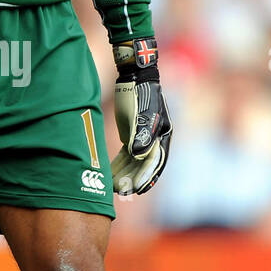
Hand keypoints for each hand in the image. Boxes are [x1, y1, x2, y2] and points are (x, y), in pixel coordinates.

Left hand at [110, 36, 171, 195]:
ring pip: (133, 162)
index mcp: (161, 136)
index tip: (136, 190)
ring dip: (124, 174)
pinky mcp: (131, 136)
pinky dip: (118, 165)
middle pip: (143, 165)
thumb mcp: (142, 113)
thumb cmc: (141, 94)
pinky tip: (109, 175)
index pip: (154, 162)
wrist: (134, 78)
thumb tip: (137, 155)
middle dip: (133, 180)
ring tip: (113, 187)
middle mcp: (154, 141)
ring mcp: (142, 139)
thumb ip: (141, 134)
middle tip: (122, 192)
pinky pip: (125, 155)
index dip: (146, 177)